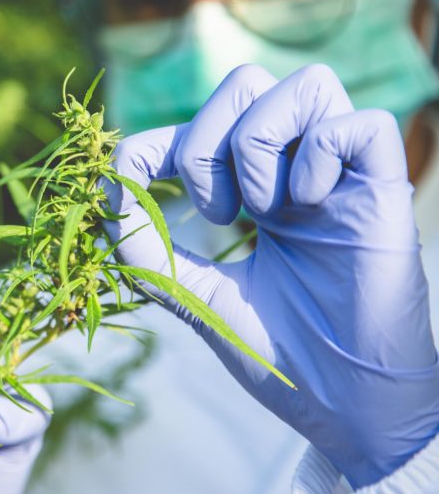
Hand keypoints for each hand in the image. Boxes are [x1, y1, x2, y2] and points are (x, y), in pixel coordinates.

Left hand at [107, 63, 438, 488]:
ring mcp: (344, 177)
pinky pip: (361, 124)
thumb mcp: (190, 294)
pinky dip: (319, 156)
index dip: (158, 142)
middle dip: (204, 141)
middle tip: (215, 213)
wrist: (343, 409)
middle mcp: (299, 171)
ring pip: (306, 83)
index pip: (203, 123)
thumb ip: (144, 247)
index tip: (132, 185)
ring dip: (258, 143)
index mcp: (256, 189)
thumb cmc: (274, 353)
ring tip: (259, 212)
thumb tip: (106, 187)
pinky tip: (309, 208)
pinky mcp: (387, 192)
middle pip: (246, 84)